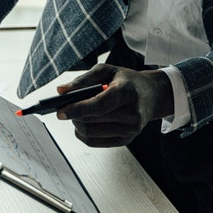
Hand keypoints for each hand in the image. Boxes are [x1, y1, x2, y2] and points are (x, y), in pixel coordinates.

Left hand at [55, 64, 173, 147]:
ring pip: (91, 133)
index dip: (77, 109)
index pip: (99, 105)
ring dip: (77, 124)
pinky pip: (95, 142)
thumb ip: (83, 79)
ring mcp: (131, 129)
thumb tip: (61, 91)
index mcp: (128, 92)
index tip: (60, 111)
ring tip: (77, 114)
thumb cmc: (127, 81)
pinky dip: (83, 134)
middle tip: (65, 108)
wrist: (152, 95)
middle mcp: (133, 113)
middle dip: (74, 115)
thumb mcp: (107, 71)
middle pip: (92, 120)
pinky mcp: (126, 140)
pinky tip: (84, 123)